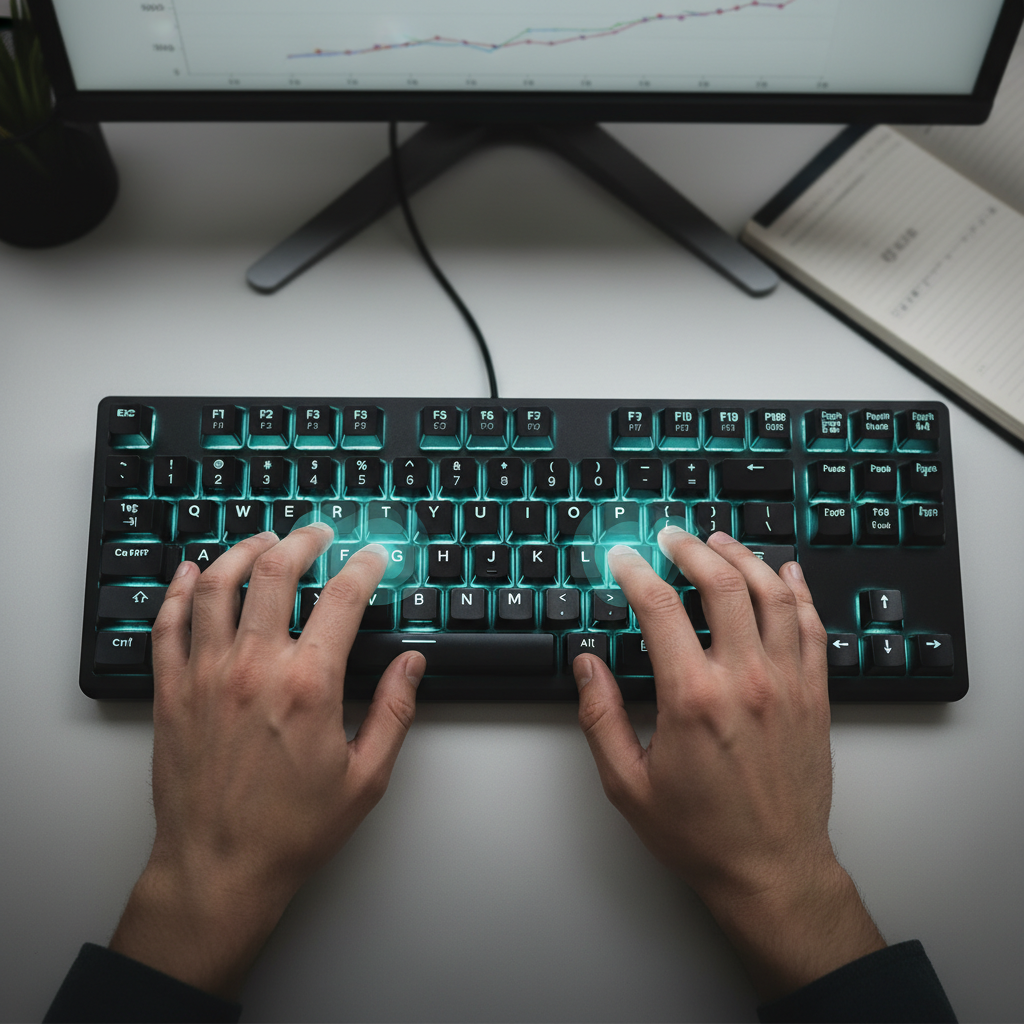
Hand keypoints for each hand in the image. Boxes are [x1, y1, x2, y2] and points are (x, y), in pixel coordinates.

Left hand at [109, 527, 423, 999]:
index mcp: (308, 685)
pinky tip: (192, 573)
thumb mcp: (366, 777)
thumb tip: (412, 665)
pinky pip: (168, 623)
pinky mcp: (170, 692)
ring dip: (242, 550)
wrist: (219, 870)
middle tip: (318, 532)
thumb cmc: (291, 831)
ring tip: (262, 540)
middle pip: (276, 572)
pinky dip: (180, 589)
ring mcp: (205, 675)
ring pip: (217, 584)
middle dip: (303, 539)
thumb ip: (395, 712)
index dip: (365, 565)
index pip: (343, 598)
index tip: (374, 556)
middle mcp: (253, 668)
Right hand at [573, 527, 884, 1000]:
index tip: (622, 556)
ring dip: (744, 557)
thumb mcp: (627, 784)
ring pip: (773, 594)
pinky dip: (799, 591)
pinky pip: (813, 626)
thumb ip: (600, 717)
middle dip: (691, 547)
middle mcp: (745, 680)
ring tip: (719, 541)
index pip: (660, 606)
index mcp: (693, 698)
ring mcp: (788, 684)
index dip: (634, 570)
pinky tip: (786, 573)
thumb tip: (587, 665)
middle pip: (723, 583)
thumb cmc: (701, 834)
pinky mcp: (816, 696)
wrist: (772, 871)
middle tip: (671, 535)